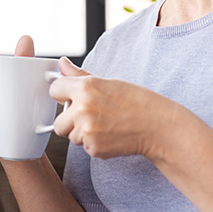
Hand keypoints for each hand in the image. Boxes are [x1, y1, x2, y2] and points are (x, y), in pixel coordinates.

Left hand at [50, 56, 173, 160]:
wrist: (158, 126)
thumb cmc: (137, 102)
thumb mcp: (108, 82)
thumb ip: (79, 75)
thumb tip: (62, 63)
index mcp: (85, 88)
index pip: (54, 90)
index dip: (63, 94)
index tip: (71, 97)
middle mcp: (83, 109)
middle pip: (57, 121)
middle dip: (70, 121)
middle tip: (91, 116)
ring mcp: (87, 131)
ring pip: (71, 136)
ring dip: (82, 133)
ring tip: (104, 125)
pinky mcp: (94, 148)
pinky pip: (84, 147)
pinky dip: (94, 144)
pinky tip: (110, 135)